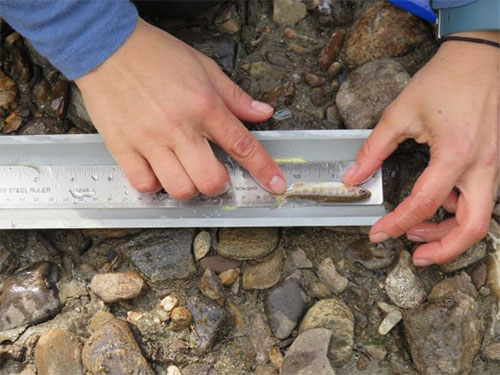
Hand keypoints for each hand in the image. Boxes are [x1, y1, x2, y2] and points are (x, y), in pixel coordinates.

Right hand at [75, 18, 285, 198]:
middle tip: (214, 175)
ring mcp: (150, 140)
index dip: (264, 170)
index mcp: (204, 106)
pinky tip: (157, 172)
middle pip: (210, 180)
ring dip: (189, 188)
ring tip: (184, 173)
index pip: (242, 145)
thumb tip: (263, 112)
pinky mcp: (123, 147)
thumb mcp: (204, 67)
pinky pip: (143, 184)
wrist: (107, 45)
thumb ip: (235, 96)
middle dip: (219, 185)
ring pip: (179, 188)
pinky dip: (155, 186)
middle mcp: (179, 127)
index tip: (276, 185)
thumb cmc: (156, 54)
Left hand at [343, 31, 499, 265]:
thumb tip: (352, 177)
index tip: (378, 233)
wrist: (480, 58)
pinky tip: (438, 205)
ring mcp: (494, 166)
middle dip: (443, 249)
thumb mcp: (400, 112)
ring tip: (418, 231)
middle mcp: (482, 167)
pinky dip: (460, 212)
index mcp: (455, 155)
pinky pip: (482, 200)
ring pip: (480, 218)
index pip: (423, 204)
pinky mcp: (494, 163)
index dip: (396, 224)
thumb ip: (373, 149)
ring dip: (451, 232)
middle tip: (415, 256)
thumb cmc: (443, 80)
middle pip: (472, 228)